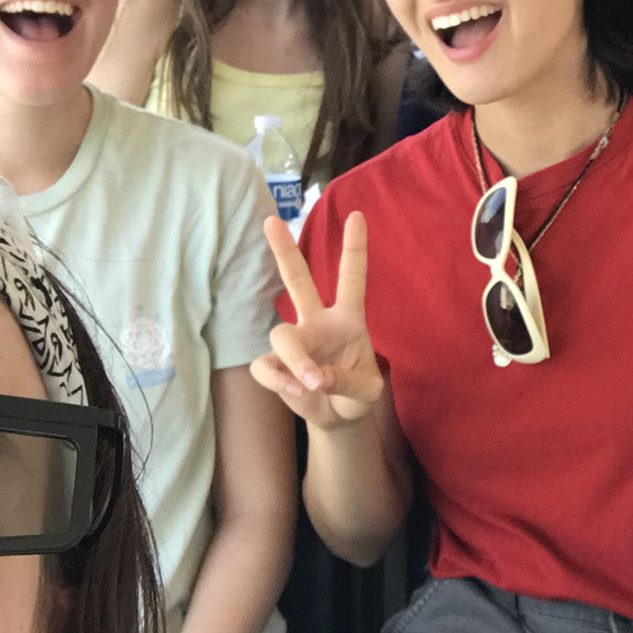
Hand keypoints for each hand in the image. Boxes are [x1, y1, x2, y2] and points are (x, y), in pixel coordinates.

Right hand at [251, 213, 382, 430]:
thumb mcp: (368, 392)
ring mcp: (294, 342)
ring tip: (312, 384)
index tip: (357, 216)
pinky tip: (298, 393)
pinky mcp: (274, 364)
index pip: (352, 278)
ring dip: (296, 358)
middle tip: (271, 220)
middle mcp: (317, 322)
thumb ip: (348, 382)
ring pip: (280, 334)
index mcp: (348, 319)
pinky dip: (279, 381)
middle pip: (297, 280)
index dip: (354, 248)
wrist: (337, 417)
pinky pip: (265, 366)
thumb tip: (314, 377)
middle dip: (284, 251)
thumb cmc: (355, 393)